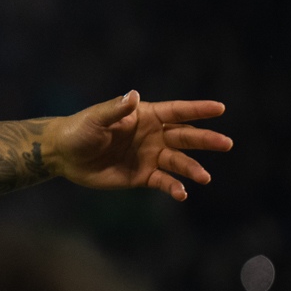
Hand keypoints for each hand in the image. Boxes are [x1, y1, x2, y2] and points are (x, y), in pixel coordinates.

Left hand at [48, 91, 231, 200]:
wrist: (64, 155)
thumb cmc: (80, 130)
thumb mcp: (97, 118)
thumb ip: (117, 109)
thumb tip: (134, 95)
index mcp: (146, 116)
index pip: (177, 111)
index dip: (198, 110)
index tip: (220, 108)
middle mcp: (154, 135)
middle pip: (185, 137)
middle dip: (206, 140)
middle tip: (226, 144)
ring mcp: (150, 156)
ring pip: (178, 162)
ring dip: (192, 169)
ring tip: (205, 177)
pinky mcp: (142, 176)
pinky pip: (163, 182)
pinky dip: (174, 188)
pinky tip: (182, 194)